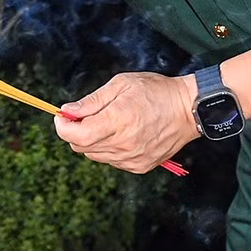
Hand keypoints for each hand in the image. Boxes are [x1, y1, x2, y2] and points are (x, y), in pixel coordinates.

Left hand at [56, 71, 196, 173]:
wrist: (188, 109)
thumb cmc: (156, 91)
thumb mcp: (121, 84)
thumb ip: (92, 101)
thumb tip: (67, 111)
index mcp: (117, 121)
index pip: (76, 135)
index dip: (62, 126)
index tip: (62, 116)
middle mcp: (123, 144)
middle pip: (81, 147)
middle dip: (76, 131)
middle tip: (85, 116)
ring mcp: (132, 159)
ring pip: (95, 156)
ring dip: (93, 141)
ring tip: (109, 123)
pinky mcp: (139, 166)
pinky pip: (112, 161)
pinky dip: (109, 149)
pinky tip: (122, 134)